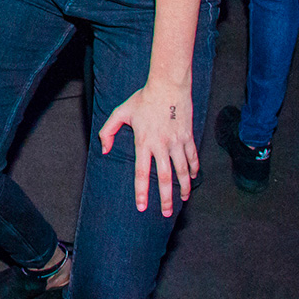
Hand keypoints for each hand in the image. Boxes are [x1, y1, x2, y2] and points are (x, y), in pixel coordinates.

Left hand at [98, 79, 196, 217]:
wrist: (168, 85)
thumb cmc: (143, 98)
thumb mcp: (121, 112)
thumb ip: (108, 131)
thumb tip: (104, 150)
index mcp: (144, 142)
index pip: (142, 173)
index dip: (142, 192)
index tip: (142, 207)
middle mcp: (162, 145)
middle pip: (165, 178)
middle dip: (166, 199)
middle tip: (166, 214)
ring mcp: (177, 141)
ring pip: (182, 170)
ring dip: (184, 187)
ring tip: (183, 200)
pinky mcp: (188, 136)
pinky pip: (192, 156)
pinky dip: (194, 168)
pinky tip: (193, 177)